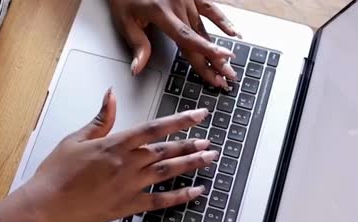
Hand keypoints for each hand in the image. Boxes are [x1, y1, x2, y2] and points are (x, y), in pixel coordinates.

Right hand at [0, 89, 216, 221]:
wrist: (44, 205)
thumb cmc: (55, 174)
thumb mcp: (76, 139)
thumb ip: (100, 118)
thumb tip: (111, 95)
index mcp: (115, 144)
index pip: (155, 128)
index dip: (181, 121)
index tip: (199, 115)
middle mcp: (127, 164)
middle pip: (167, 150)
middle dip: (191, 144)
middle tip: (209, 141)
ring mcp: (129, 186)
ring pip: (168, 172)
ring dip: (191, 165)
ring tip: (209, 159)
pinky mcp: (126, 206)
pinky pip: (160, 201)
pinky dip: (180, 197)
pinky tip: (196, 192)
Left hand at [108, 0, 240, 88]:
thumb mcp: (124, 21)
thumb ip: (137, 44)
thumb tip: (137, 69)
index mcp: (162, 13)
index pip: (187, 38)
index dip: (204, 51)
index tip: (219, 61)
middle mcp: (178, 5)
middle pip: (199, 38)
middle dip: (214, 60)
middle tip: (227, 77)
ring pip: (205, 27)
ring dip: (217, 47)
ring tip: (230, 63)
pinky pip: (209, 8)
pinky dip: (222, 20)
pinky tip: (233, 32)